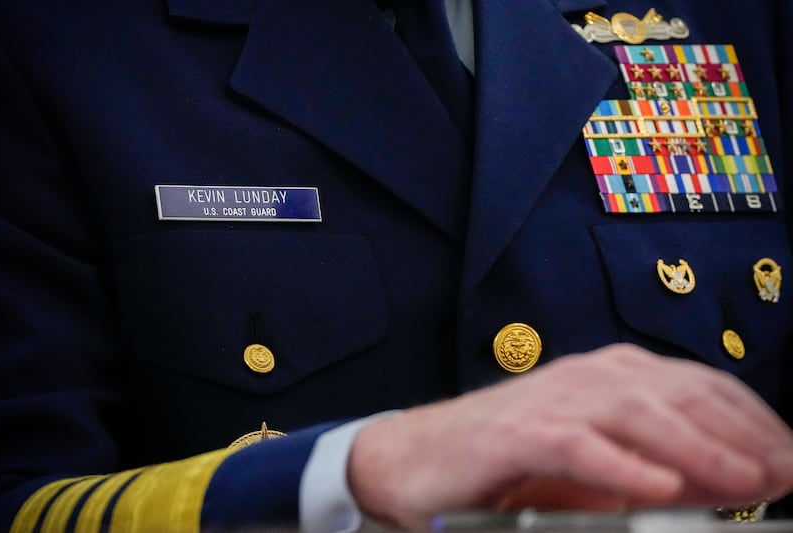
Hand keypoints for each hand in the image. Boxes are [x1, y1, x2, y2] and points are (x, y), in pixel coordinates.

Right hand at [347, 344, 792, 528]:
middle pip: (678, 395)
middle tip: (788, 473)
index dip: (753, 419)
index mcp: (610, 373)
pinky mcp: (516, 433)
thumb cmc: (512, 460)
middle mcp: (587, 375)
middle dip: (742, 435)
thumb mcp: (597, 460)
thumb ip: (659, 464)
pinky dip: (621, 466)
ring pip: (636, 413)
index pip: (698, 385)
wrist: (419, 457)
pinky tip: (659, 489)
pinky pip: (577, 446)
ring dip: (697, 448)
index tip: (791, 457)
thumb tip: (732, 480)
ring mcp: (551, 401)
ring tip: (747, 482)